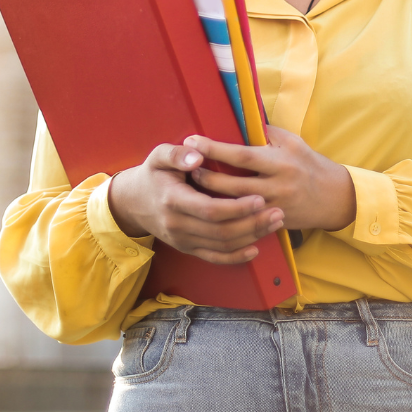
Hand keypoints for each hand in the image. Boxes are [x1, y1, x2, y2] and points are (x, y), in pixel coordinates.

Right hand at [107, 143, 286, 263]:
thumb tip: (197, 155)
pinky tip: (255, 248)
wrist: (133, 202)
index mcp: (173, 200)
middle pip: (221, 231)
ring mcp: (182, 240)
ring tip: (274, 223)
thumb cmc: (153, 174)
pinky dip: (236, 257)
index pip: (210, 210)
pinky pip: (214, 258)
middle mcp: (177, 225)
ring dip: (251, 237)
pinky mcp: (187, 248)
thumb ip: (177, 154)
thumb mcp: (158, 156)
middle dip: (252, 224)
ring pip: (222, 245)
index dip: (237, 208)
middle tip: (278, 212)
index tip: (260, 199)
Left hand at [187, 127, 355, 232]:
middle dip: (206, 176)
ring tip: (192, 185)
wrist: (333, 197)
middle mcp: (277, 186)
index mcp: (280, 161)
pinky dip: (225, 213)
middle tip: (186, 166)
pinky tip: (209, 207)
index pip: (242, 155)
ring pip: (235, 206)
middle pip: (233, 185)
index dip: (215, 149)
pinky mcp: (273, 222)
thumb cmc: (308, 163)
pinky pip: (244, 220)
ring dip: (211, 196)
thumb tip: (237, 117)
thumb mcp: (291, 141)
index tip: (193, 141)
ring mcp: (274, 207)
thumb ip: (265, 132)